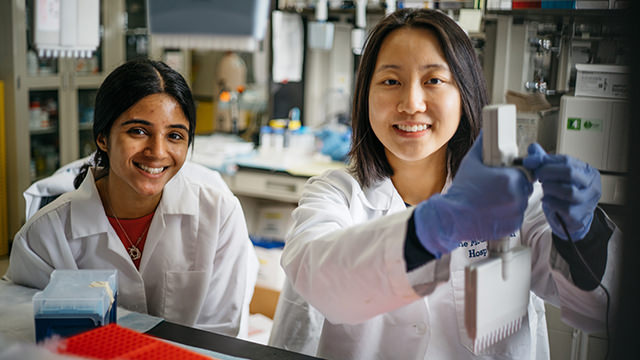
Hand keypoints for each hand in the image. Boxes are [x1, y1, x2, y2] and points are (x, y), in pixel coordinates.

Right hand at [414, 132, 532, 257]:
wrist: (452, 217)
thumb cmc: (461, 191)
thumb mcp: (471, 162)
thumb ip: (482, 145)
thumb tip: (486, 132)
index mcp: (510, 178)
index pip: (524, 171)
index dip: (514, 173)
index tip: (504, 176)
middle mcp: (516, 195)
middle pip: (524, 187)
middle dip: (514, 186)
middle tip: (495, 188)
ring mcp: (516, 212)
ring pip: (521, 202)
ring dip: (512, 200)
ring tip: (492, 200)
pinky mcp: (513, 225)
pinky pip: (517, 216)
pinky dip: (508, 214)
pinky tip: (493, 210)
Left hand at [522, 143, 600, 240]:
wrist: (570, 219)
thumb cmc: (563, 194)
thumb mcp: (556, 175)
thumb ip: (544, 161)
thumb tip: (532, 148)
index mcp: (588, 171)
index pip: (567, 160)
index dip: (545, 160)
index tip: (530, 162)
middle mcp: (592, 185)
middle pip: (569, 173)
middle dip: (548, 172)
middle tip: (537, 176)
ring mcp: (588, 201)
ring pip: (568, 191)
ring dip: (550, 188)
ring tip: (545, 188)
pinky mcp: (580, 215)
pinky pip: (563, 207)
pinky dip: (551, 202)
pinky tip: (547, 200)